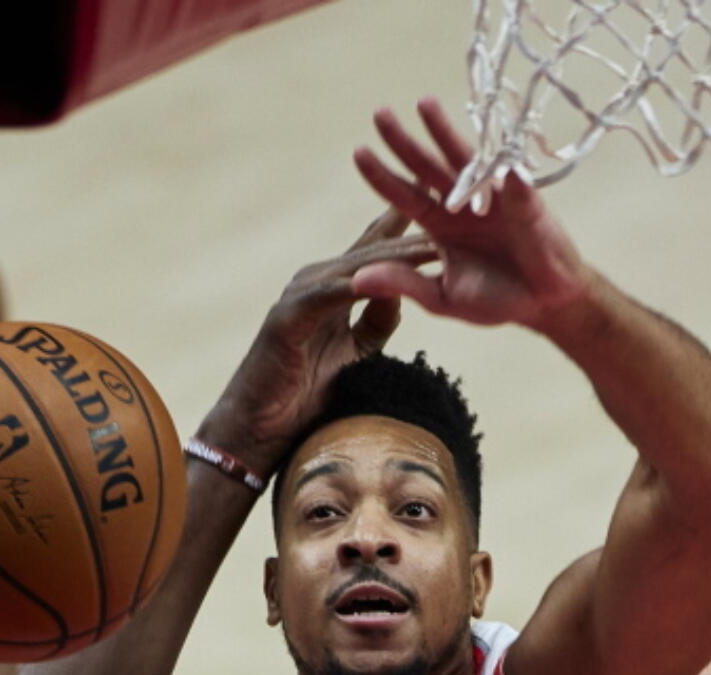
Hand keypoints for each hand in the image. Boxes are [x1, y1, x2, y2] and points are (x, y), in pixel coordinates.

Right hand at [202, 211, 438, 473]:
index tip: (443, 209)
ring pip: (356, 269)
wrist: (258, 428)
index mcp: (334, 291)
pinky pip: (327, 296)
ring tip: (431, 245)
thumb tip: (401, 295)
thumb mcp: (353, 356)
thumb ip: (375, 325)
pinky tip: (381, 279)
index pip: (376, 253)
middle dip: (413, 237)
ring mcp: (301, 296)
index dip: (407, 231)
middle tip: (452, 215)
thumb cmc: (302, 398)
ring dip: (394, 257)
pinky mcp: (288, 317)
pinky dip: (354, 287)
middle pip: (373, 253)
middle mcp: (317, 283)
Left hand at [351, 98, 589, 330]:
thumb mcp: (442, 297)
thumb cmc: (495, 299)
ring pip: (462, 157)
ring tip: (424, 104)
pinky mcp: (523, 197)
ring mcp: (491, 194)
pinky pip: (510, 181)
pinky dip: (501, 171)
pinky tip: (485, 156)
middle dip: (404, 142)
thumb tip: (358, 280)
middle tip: (380, 113)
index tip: (359, 152)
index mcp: (439, 225)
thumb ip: (405, 284)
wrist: (543, 302)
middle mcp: (460, 202)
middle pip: (426, 167)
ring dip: (443, 132)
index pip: (404, 196)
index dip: (383, 176)